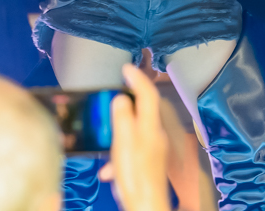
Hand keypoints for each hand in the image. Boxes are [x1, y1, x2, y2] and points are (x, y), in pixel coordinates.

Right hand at [98, 63, 170, 210]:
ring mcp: (155, 149)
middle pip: (146, 108)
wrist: (146, 206)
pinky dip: (121, 152)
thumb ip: (123, 118)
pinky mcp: (150, 162)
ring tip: (107, 138)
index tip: (126, 67)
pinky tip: (110, 169)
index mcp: (151, 127)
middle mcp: (156, 135)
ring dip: (121, 131)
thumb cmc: (134, 177)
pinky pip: (134, 148)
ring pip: (138, 129)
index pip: (148, 94)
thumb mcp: (123, 142)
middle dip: (131, 100)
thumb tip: (122, 98)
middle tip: (117, 92)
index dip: (138, 77)